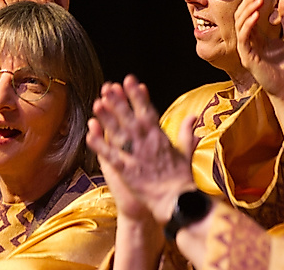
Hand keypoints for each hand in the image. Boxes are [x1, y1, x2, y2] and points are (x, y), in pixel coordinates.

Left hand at [87, 75, 197, 224]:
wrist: (179, 202)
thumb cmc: (183, 179)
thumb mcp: (187, 152)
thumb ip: (187, 133)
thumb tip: (192, 116)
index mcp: (161, 138)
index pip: (148, 111)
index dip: (138, 96)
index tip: (130, 81)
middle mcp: (148, 143)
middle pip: (130, 118)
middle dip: (119, 101)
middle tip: (108, 87)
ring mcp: (137, 156)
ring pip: (119, 133)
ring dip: (107, 118)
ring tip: (97, 103)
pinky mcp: (127, 171)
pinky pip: (111, 156)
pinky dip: (100, 145)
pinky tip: (90, 134)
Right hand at [234, 0, 283, 100]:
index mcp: (257, 37)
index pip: (248, 14)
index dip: (252, 0)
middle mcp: (249, 42)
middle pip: (241, 17)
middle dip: (248, 2)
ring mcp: (247, 51)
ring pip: (240, 25)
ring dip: (248, 10)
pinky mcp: (247, 59)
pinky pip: (244, 39)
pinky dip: (248, 25)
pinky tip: (255, 15)